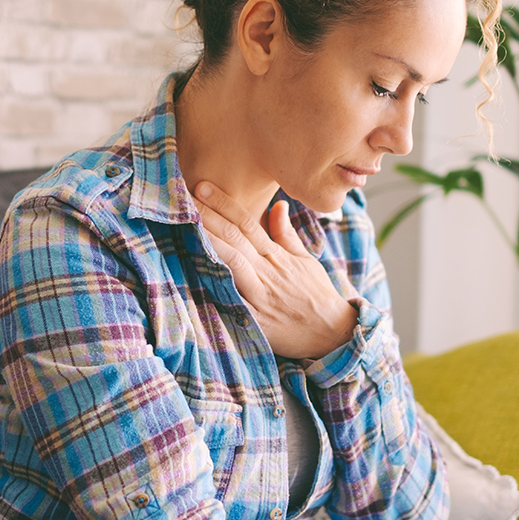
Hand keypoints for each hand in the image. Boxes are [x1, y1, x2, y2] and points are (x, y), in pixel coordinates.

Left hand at [193, 181, 357, 359]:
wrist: (333, 332)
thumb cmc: (316, 295)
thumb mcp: (305, 260)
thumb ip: (287, 234)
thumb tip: (278, 205)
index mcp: (278, 256)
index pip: (248, 224)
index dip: (225, 204)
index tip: (204, 186)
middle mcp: (268, 272)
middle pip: (235, 239)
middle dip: (209, 216)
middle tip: (185, 197)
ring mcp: (261, 295)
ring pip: (233, 262)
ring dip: (210, 242)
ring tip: (188, 223)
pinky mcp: (257, 320)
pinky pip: (234, 300)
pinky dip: (217, 285)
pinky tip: (197, 271)